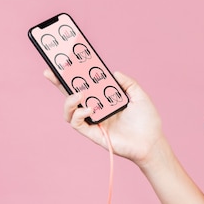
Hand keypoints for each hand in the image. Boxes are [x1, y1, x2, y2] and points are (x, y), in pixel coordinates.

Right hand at [44, 69, 164, 165]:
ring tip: (79, 93)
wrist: (152, 142)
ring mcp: (93, 122)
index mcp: (105, 100)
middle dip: (59, 83)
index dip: (74, 75)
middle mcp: (96, 110)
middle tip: (50, 71)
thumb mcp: (139, 96)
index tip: (66, 62)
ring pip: (69, 111)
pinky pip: (77, 124)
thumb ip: (128, 83)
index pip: (86, 85)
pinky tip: (89, 109)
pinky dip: (78, 114)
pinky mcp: (93, 134)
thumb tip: (113, 72)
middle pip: (72, 95)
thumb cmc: (147, 121)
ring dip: (69, 100)